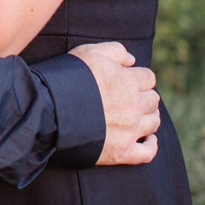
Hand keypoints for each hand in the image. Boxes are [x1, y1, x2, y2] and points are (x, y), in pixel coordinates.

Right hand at [69, 41, 160, 165]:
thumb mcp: (90, 52)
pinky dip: (151, 145)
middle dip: (144, 96)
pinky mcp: (121, 152)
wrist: (51, 110)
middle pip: (152, 100)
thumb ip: (115, 51)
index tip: (129, 80)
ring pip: (153, 123)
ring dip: (149, 117)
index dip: (140, 77)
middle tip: (132, 98)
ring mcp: (129, 131)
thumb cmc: (69, 77)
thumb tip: (132, 61)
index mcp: (129, 82)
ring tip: (138, 116)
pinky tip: (148, 139)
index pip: (148, 78)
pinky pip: (147, 153)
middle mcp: (134, 106)